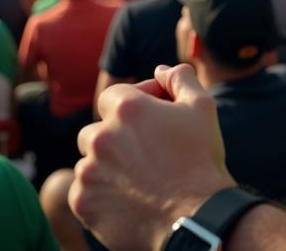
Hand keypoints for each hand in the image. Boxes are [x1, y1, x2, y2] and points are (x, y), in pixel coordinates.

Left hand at [69, 64, 234, 250]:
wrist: (196, 217)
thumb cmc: (201, 159)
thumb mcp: (202, 107)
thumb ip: (180, 79)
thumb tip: (161, 69)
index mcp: (127, 109)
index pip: (113, 97)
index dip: (132, 105)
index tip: (149, 119)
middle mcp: (101, 137)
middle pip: (95, 130)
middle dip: (114, 137)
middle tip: (142, 152)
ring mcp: (89, 172)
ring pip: (88, 162)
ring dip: (106, 166)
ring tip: (135, 178)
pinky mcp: (84, 204)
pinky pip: (83, 192)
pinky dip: (99, 194)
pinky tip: (126, 198)